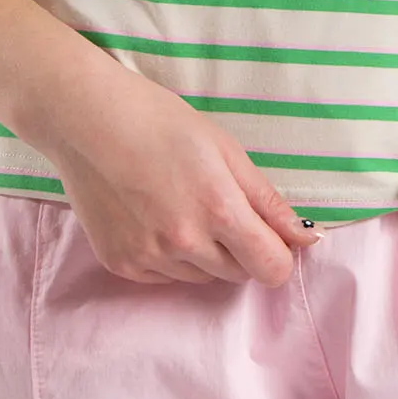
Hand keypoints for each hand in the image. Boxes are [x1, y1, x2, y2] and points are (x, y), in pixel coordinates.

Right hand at [39, 63, 322, 285]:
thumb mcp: (227, 150)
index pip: (271, 267)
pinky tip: (157, 216)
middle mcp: (185, 243)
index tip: (273, 235)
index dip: (280, 253)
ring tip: (184, 205)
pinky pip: (166, 276)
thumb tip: (307, 237)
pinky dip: (171, 256)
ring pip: (201, 276)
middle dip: (242, 248)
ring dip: (206, 253)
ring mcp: (150, 257)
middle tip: (222, 206)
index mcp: (219, 210)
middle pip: (238, 273)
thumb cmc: (163, 123)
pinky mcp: (123, 264)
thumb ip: (268, 201)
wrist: (90, 122)